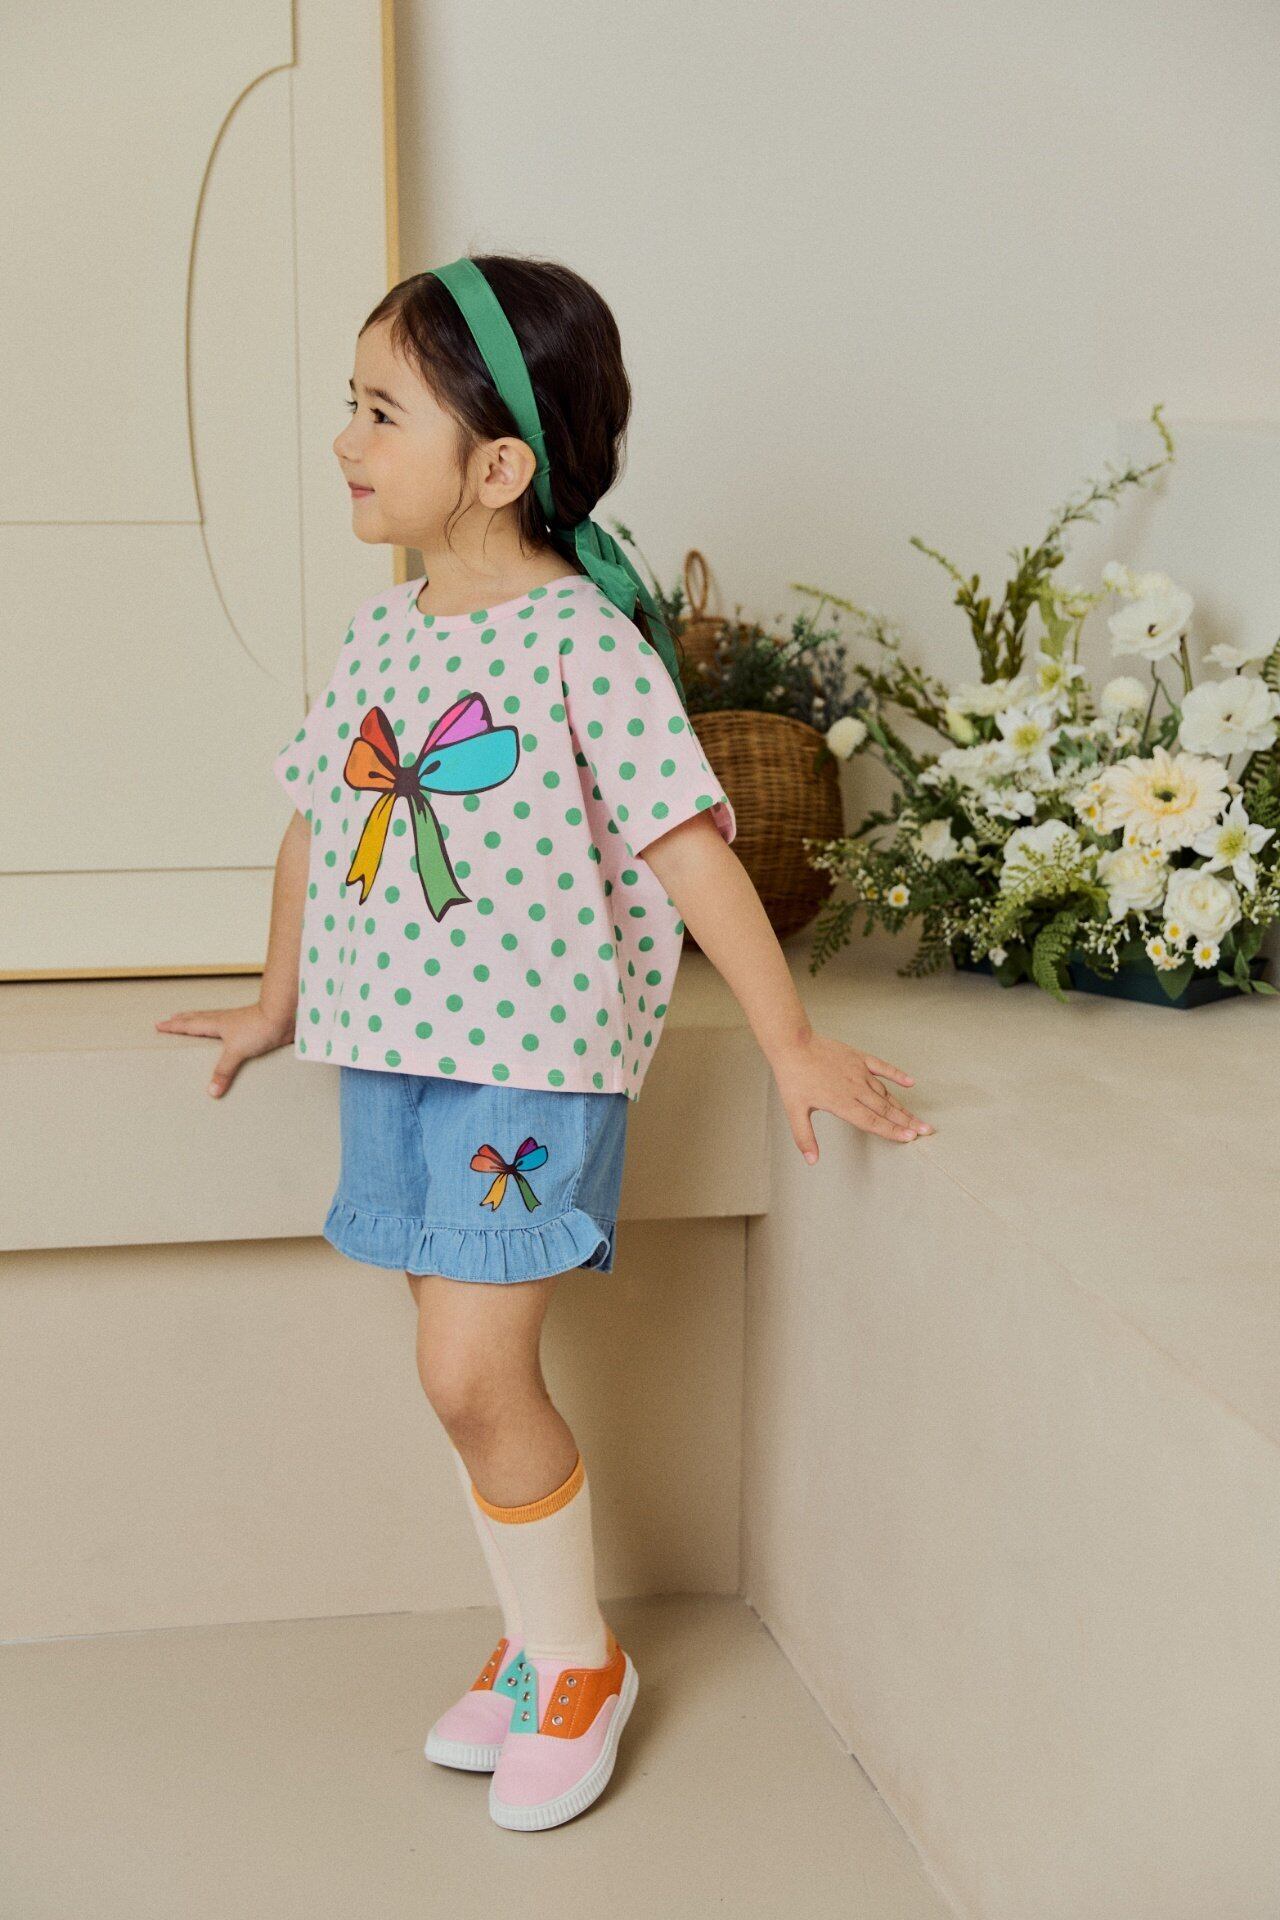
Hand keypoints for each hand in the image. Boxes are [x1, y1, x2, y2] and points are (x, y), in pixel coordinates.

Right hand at [154, 1000, 294, 1097]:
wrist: (283, 1016)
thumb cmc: (259, 1026)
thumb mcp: (237, 1051)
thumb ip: (223, 1071)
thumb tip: (212, 1091)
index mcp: (216, 1024)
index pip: (189, 1025)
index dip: (173, 1026)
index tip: (159, 1024)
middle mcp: (225, 1021)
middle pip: (198, 1017)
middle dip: (183, 1019)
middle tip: (172, 1018)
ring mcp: (237, 1023)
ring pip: (213, 1019)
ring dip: (201, 1020)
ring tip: (194, 1023)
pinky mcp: (250, 1028)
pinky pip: (230, 1028)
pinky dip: (222, 1029)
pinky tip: (228, 1035)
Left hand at [769, 1030, 933, 1160]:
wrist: (793, 1044)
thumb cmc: (793, 1077)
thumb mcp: (794, 1111)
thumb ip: (804, 1137)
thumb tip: (811, 1161)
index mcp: (842, 1103)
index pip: (872, 1122)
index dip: (892, 1131)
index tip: (909, 1138)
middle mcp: (855, 1089)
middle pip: (885, 1109)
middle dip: (907, 1122)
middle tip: (925, 1131)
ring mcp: (859, 1072)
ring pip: (885, 1093)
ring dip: (902, 1106)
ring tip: (917, 1117)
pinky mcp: (859, 1058)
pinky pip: (882, 1067)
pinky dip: (897, 1075)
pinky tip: (910, 1082)